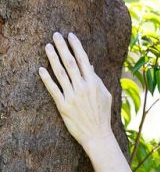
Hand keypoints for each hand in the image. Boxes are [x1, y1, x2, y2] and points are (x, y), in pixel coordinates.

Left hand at [38, 31, 112, 149]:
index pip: (83, 60)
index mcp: (93, 84)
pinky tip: (41, 69)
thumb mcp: (105, 96)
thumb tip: (89, 64)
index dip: (76, 46)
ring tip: (47, 47)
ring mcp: (72, 97)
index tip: (70, 35)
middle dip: (62, 47)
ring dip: (53, 58)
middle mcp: (82, 88)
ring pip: (60, 74)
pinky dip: (47, 79)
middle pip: (70, 63)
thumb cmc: (102, 115)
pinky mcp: (64, 107)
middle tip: (55, 35)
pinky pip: (53, 90)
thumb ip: (97, 79)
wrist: (98, 136)